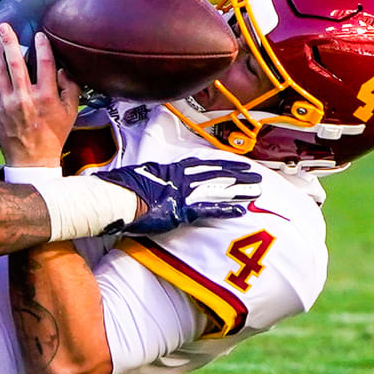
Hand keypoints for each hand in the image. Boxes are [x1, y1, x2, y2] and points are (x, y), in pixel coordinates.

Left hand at [0, 22, 80, 167]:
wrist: (31, 160)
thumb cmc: (53, 135)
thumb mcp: (70, 112)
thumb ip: (70, 88)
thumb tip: (64, 69)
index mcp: (46, 97)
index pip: (45, 64)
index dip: (43, 46)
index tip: (40, 35)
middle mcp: (25, 98)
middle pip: (16, 62)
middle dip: (10, 41)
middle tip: (5, 26)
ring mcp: (8, 102)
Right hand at [95, 157, 261, 235]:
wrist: (116, 198)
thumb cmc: (121, 188)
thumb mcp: (136, 175)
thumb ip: (149, 176)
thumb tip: (150, 176)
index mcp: (170, 169)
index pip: (201, 165)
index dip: (221, 164)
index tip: (236, 163)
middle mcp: (181, 178)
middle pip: (215, 174)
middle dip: (237, 174)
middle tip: (256, 175)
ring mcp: (184, 193)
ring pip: (218, 189)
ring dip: (239, 189)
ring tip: (257, 190)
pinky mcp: (183, 211)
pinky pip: (209, 210)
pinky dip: (226, 210)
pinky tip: (241, 210)